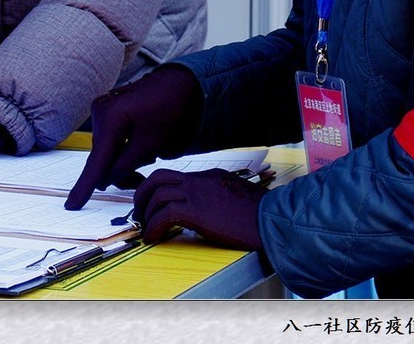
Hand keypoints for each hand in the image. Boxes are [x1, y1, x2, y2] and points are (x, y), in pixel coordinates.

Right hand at [64, 65, 202, 209]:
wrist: (180, 85)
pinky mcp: (109, 111)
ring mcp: (103, 110)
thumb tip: (105, 180)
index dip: (85, 186)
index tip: (72, 205)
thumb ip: (125, 165)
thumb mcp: (151, 144)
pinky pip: (110, 139)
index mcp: (111, 118)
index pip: (97, 160)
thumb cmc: (170, 111)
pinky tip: (140, 147)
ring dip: (122, 161)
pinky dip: (122, 149)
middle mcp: (101, 112)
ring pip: (106, 150)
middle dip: (118, 172)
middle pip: (101, 157)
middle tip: (140, 179)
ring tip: (147, 157)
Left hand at [133, 167, 267, 247]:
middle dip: (142, 194)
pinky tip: (154, 237)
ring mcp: (197, 193)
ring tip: (146, 229)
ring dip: (146, 214)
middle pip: (158, 177)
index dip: (157, 190)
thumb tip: (206, 210)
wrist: (273, 218)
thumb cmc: (261, 212)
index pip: (174, 176)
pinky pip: (164, 214)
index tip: (152, 205)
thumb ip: (218, 196)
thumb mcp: (236, 194)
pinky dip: (154, 226)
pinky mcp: (198, 211)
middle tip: (140, 213)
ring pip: (157, 194)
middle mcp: (199, 180)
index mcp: (208, 176)